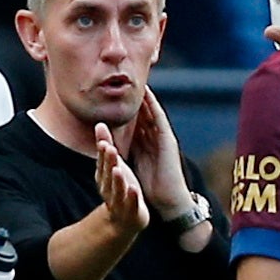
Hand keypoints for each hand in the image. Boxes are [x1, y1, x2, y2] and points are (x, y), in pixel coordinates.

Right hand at [95, 122, 150, 232]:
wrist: (122, 220)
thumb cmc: (118, 187)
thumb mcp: (112, 167)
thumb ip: (106, 147)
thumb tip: (99, 124)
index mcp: (104, 177)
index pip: (103, 162)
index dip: (103, 152)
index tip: (104, 141)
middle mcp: (109, 188)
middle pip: (108, 174)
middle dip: (109, 162)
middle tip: (110, 148)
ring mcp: (119, 200)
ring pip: (117, 188)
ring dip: (117, 179)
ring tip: (118, 169)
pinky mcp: (130, 211)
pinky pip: (130, 203)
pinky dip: (131, 196)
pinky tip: (134, 189)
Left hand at [127, 89, 193, 219]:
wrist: (168, 199)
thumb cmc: (151, 186)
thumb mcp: (135, 163)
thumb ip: (127, 150)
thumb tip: (111, 143)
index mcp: (146, 144)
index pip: (136, 121)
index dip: (128, 108)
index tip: (116, 93)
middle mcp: (154, 138)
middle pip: (144, 113)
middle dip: (137, 99)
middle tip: (127, 80)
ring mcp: (162, 138)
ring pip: (151, 112)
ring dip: (145, 97)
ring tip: (137, 80)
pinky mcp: (168, 140)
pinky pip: (159, 119)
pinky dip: (153, 106)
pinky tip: (147, 94)